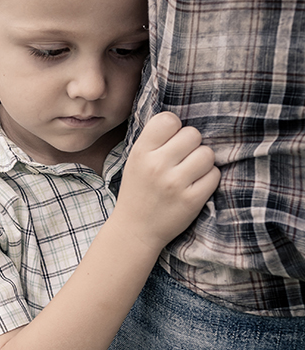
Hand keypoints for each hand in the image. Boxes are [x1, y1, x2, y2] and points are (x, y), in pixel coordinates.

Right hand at [112, 112, 220, 252]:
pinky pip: (214, 175)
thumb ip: (155, 140)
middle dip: (191, 145)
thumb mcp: (135, 161)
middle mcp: (157, 165)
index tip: (171, 140)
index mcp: (141, 152)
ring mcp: (175, 183)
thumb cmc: (139, 190)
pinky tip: (195, 185)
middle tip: (182, 159)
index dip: (175, 128)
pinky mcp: (192, 200)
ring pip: (207, 154)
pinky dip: (208, 179)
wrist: (135, 229)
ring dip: (202, 162)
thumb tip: (183, 120)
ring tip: (190, 172)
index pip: (169, 120)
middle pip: (193, 134)